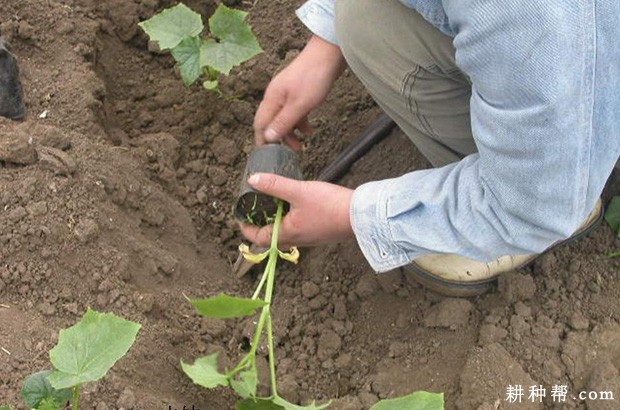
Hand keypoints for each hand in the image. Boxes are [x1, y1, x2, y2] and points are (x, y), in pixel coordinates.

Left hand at [239, 173, 354, 247]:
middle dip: (259, 223)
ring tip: (272, 202)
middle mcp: (297, 239)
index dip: (246, 228)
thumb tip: (253, 180)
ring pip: (285, 232)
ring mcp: (309, 237)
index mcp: (288, 233)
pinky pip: (298, 228)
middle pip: (270, 237)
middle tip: (254, 207)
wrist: (362, 215)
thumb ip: (275, 185)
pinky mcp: (319, 232)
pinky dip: (289, 218)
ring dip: (275, 220)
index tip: (240, 216)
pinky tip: (294, 203)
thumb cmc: (331, 205)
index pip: (258, 238)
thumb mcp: (299, 191)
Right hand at [254, 35, 345, 149]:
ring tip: (303, 143)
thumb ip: (283, 122)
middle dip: (280, 139)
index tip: (268, 155)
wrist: (329, 54)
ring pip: (285, 118)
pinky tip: (310, 129)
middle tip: (292, 152)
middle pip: (272, 122)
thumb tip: (267, 138)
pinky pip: (295, 112)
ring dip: (292, 132)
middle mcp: (276, 96)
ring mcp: (287, 94)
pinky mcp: (299, 92)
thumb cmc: (314, 77)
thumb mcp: (299, 105)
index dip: (262, 141)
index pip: (260, 124)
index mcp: (272, 99)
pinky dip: (301, 121)